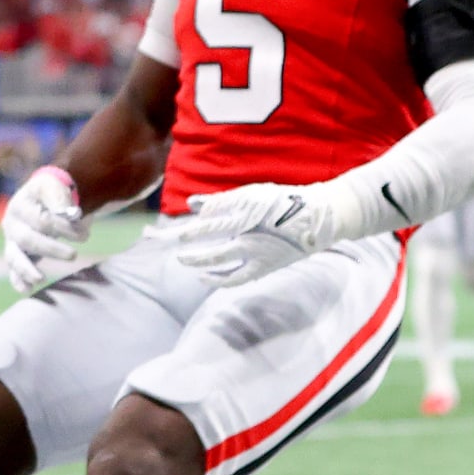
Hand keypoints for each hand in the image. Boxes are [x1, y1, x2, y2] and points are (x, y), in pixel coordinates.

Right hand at [1, 165, 88, 292]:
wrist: (43, 198)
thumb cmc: (51, 193)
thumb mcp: (54, 185)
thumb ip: (59, 197)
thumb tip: (69, 214)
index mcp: (20, 205)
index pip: (41, 220)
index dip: (64, 228)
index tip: (84, 233)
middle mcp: (11, 223)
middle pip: (27, 240)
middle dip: (51, 249)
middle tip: (73, 255)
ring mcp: (11, 240)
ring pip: (13, 257)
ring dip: (27, 269)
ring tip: (41, 279)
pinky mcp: (15, 254)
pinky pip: (13, 269)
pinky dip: (18, 280)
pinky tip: (26, 290)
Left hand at [166, 182, 340, 287]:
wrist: (318, 217)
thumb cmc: (281, 201)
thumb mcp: (250, 194)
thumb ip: (220, 202)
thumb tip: (192, 204)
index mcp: (242, 215)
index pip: (205, 225)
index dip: (185, 231)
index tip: (172, 235)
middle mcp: (246, 235)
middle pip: (205, 240)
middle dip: (177, 240)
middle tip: (154, 239)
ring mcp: (255, 252)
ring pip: (217, 261)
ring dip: (196, 261)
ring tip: (181, 260)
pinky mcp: (264, 266)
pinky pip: (237, 278)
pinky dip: (219, 280)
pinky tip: (203, 277)